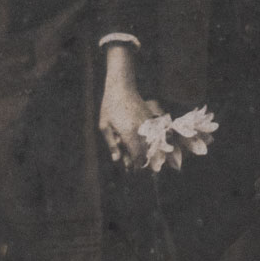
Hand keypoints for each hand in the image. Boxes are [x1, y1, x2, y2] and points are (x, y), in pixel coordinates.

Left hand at [99, 42, 161, 167]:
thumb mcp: (105, 126)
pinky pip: (154, 135)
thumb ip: (112, 144)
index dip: (136, 167)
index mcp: (129, 134)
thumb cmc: (110, 107)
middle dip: (141, 162)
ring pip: (152, 145)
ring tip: (136, 157)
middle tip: (132, 168)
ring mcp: (148, 124)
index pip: (137, 157)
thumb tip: (117, 159)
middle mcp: (141, 131)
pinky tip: (144, 145)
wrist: (122, 88)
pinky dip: (150, 143)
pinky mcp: (151, 119)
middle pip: (146, 153)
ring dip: (146, 153)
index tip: (131, 172)